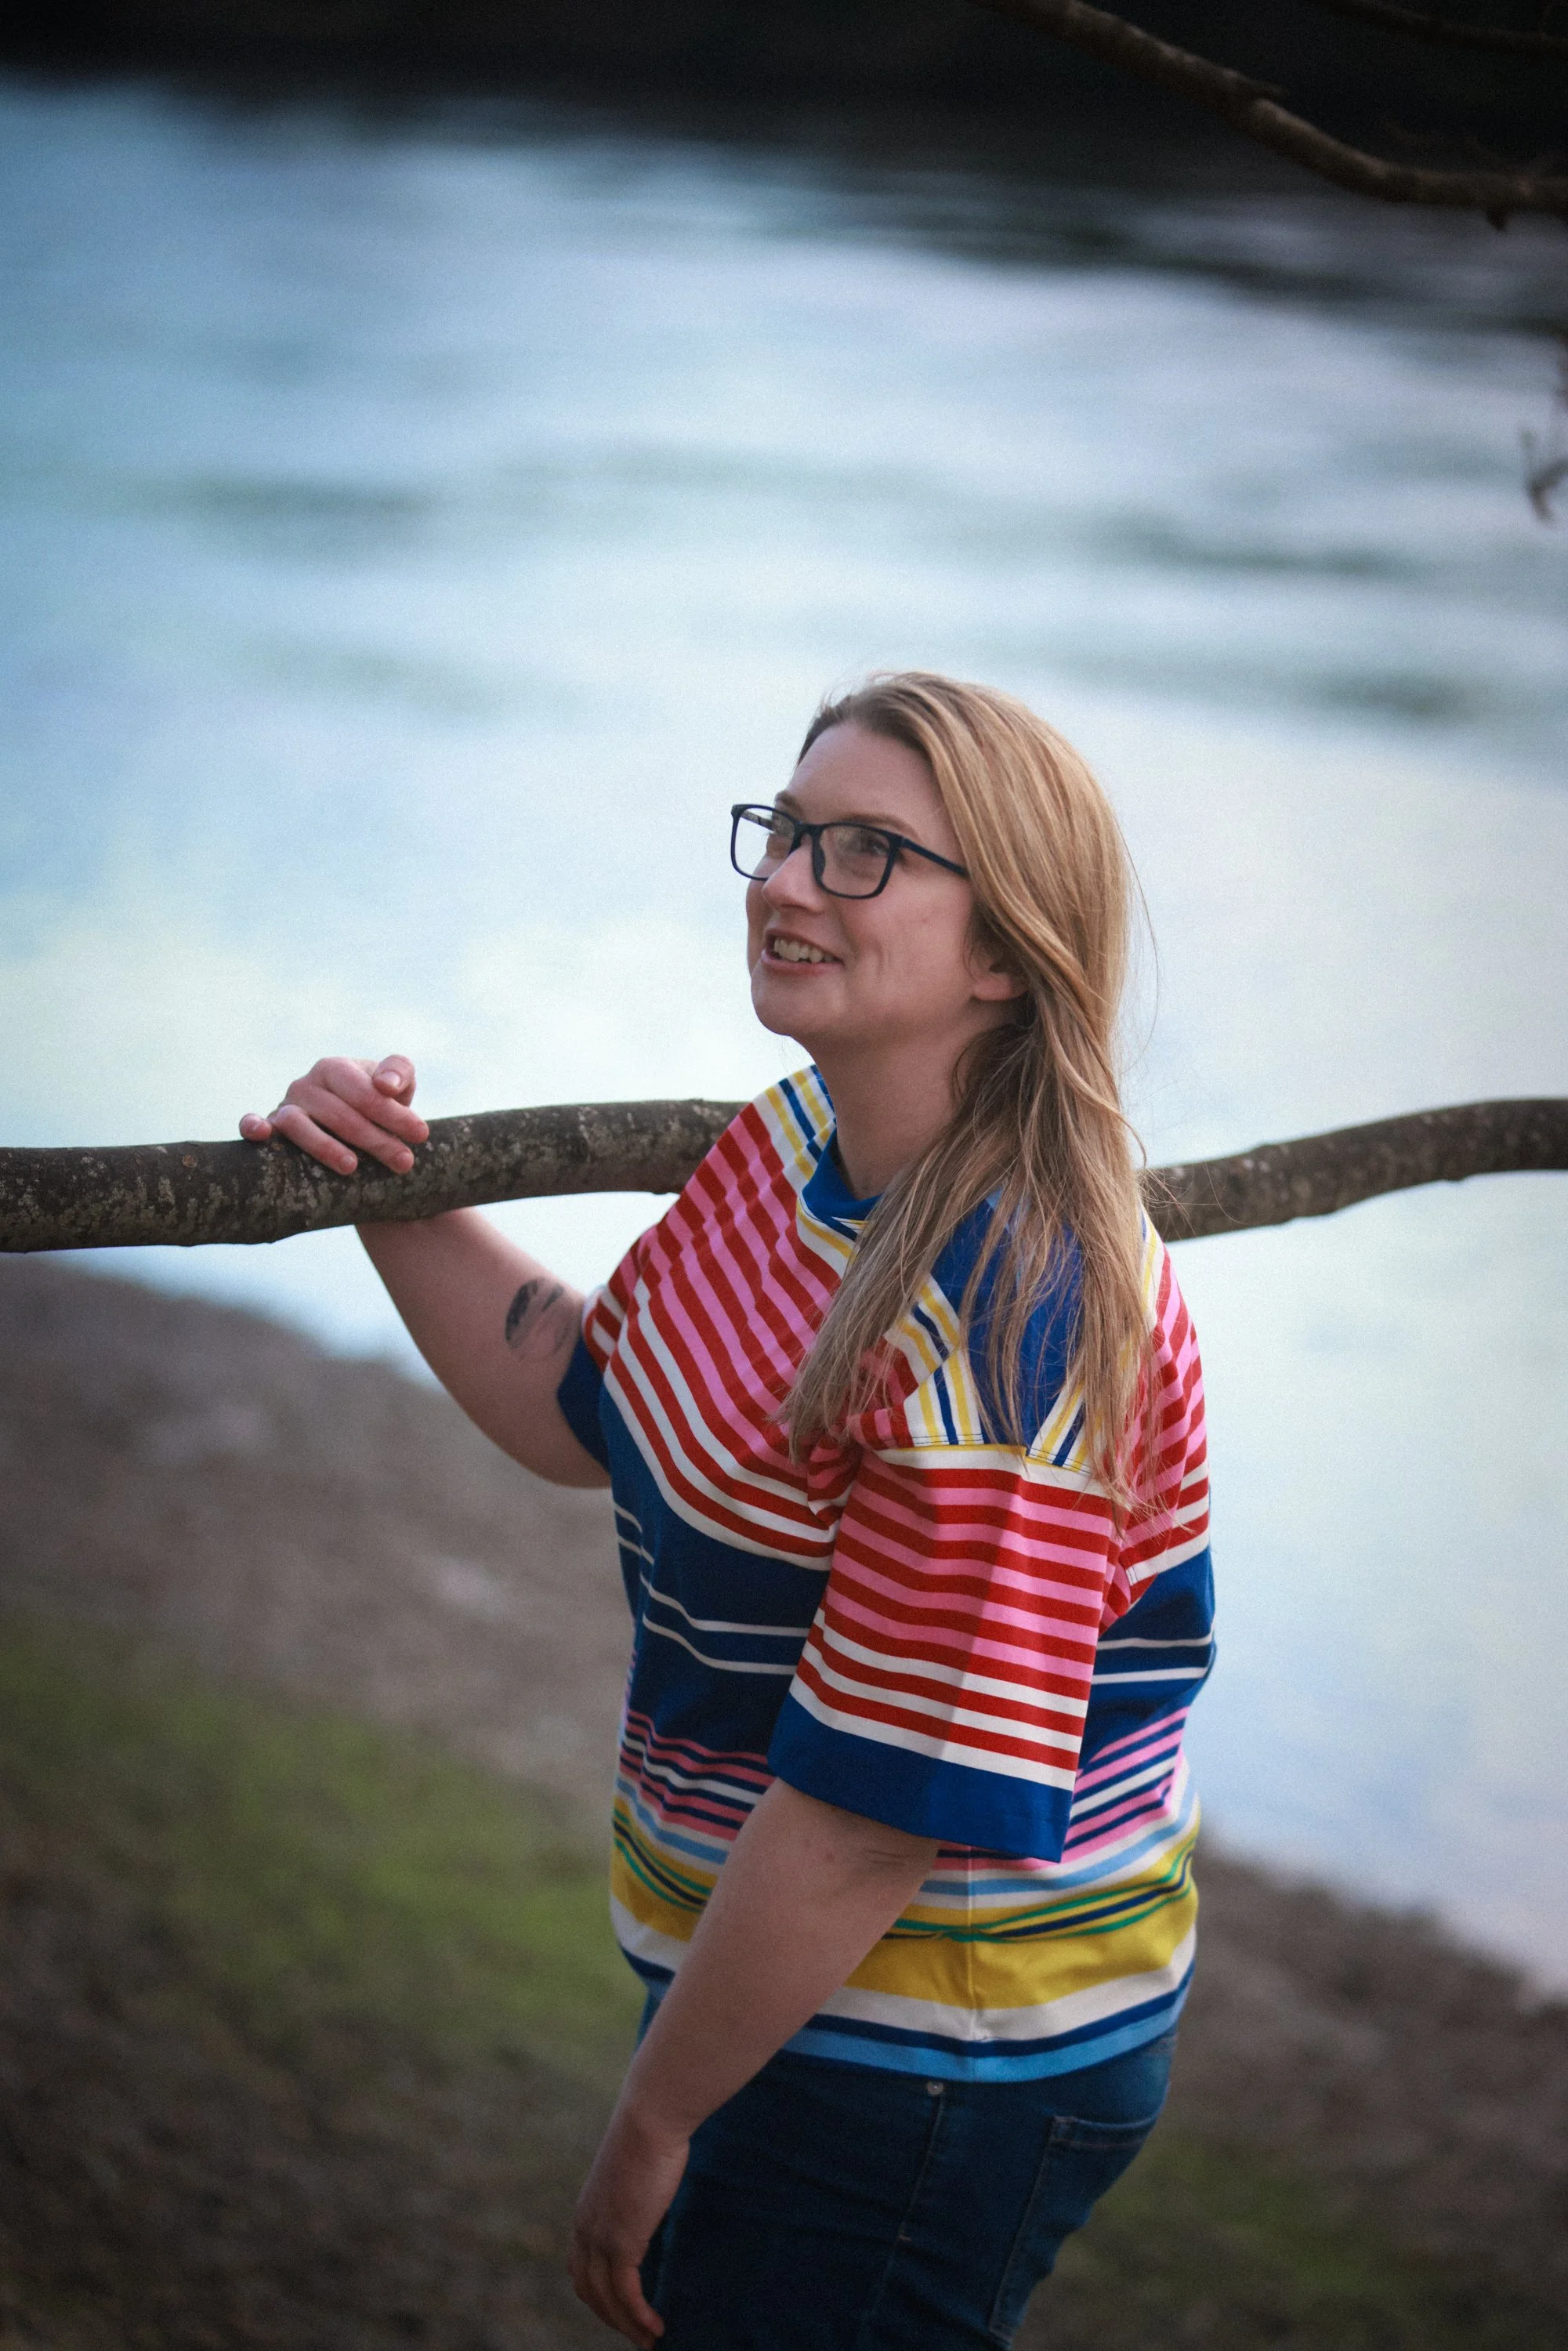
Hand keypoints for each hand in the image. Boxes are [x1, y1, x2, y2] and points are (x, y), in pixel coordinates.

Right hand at [239, 1056, 428, 1176]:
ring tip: (352, 1167)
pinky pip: (254, 1124)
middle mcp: (306, 1085)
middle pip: (339, 1113)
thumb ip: (399, 1073)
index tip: (421, 1135)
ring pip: (299, 1124)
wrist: (353, 1122)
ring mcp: (285, 1106)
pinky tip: (261, 1135)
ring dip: (325, 1146)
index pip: (363, 1091)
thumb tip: (385, 1086)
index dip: (393, 1113)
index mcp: (335, 1069)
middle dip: (375, 1139)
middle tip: (404, 1162)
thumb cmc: (377, 1102)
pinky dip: (253, 1126)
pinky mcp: (270, 1128)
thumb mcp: (396, 1083)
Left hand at [570, 2102, 687, 2347]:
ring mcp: (601, 2237)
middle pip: (589, 2291)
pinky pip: (627, 2294)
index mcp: (586, 2211)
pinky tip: (657, 2327)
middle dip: (611, 2318)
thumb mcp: (636, 2170)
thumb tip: (654, 2198)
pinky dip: (639, 2317)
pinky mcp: (622, 2241)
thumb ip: (637, 2192)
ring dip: (627, 2326)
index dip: (598, 2295)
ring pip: (606, 2300)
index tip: (620, 2310)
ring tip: (650, 2341)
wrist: (650, 2117)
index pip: (581, 2269)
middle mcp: (586, 2228)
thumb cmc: (652, 2132)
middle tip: (636, 2333)